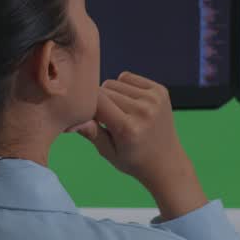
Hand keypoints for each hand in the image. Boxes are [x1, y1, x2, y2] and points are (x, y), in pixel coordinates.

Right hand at [69, 72, 207, 219]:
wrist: (167, 162)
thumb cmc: (134, 161)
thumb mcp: (108, 153)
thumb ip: (91, 133)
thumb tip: (72, 121)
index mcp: (128, 128)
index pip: (96, 101)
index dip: (89, 107)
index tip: (90, 117)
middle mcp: (143, 111)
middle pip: (104, 90)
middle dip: (99, 102)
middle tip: (106, 119)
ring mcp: (154, 98)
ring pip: (115, 82)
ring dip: (111, 94)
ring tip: (120, 112)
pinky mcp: (160, 90)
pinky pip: (128, 78)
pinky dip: (124, 87)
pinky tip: (130, 103)